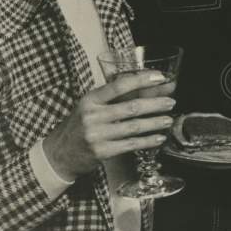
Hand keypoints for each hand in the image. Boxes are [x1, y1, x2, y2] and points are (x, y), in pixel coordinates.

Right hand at [42, 71, 176, 180]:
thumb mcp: (89, 105)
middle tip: (171, 102)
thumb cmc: (80, 125)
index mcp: (90, 99)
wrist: (59, 153)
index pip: (119, 85)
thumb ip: (112, 95)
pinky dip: (148, 141)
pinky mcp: (102, 152)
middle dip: (155, 104)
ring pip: (134, 127)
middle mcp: (92, 115)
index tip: (160, 77)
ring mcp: (97, 134)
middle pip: (131, 107)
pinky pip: (131, 144)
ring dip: (154, 123)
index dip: (141, 80)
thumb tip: (144, 84)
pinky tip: (159, 138)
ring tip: (168, 120)